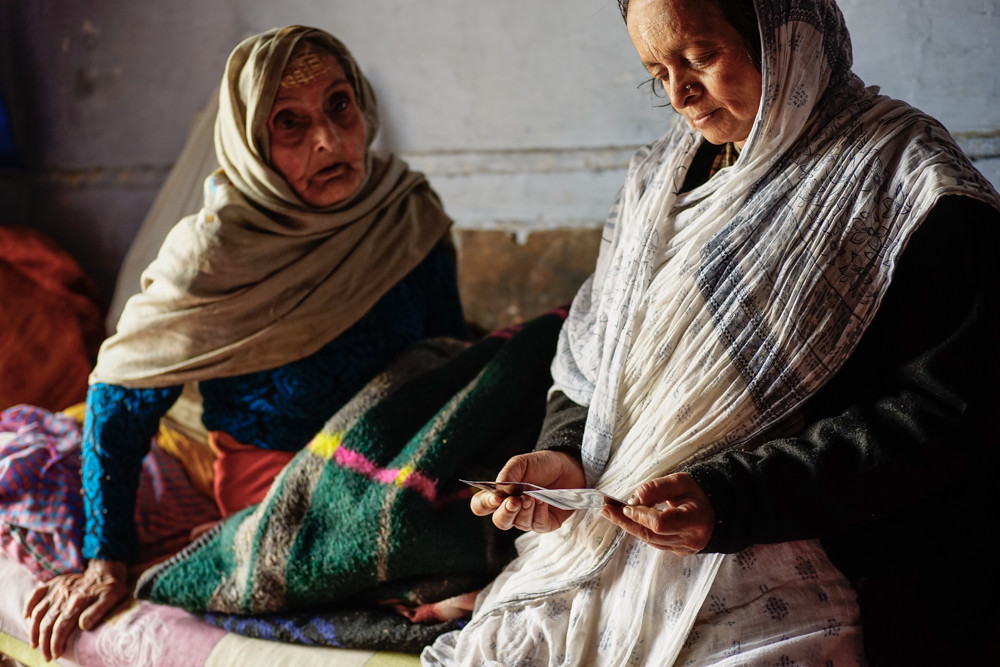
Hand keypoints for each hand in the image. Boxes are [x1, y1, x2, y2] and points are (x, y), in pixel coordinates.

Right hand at [23, 559, 128, 660]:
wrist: (107, 568)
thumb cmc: (111, 586)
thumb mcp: (112, 598)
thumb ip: (98, 611)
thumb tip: (83, 626)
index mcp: (77, 601)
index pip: (61, 627)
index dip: (56, 643)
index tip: (55, 654)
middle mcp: (64, 595)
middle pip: (48, 623)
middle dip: (44, 642)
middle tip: (46, 656)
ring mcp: (57, 588)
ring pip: (38, 612)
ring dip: (34, 630)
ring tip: (35, 644)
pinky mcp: (54, 583)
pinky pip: (36, 593)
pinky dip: (29, 605)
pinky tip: (27, 617)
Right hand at [470, 450, 585, 532]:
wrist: (569, 466)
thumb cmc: (542, 465)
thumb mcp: (522, 463)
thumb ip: (509, 473)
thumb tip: (498, 486)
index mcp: (500, 495)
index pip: (481, 506)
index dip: (484, 504)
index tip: (495, 498)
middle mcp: (512, 510)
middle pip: (499, 521)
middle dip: (505, 513)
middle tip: (514, 501)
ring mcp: (528, 518)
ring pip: (519, 524)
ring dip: (524, 510)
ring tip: (531, 496)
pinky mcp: (545, 523)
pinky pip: (538, 525)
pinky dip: (539, 513)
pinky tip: (542, 501)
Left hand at [600, 472, 713, 555]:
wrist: (713, 511)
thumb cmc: (697, 494)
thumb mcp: (681, 482)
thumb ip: (657, 488)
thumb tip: (633, 500)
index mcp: (695, 520)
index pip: (661, 523)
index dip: (641, 515)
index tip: (626, 505)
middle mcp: (690, 539)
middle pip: (650, 535)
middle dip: (625, 521)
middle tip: (606, 509)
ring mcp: (682, 548)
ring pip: (649, 540)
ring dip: (627, 525)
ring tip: (610, 512)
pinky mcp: (675, 551)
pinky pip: (652, 541)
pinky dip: (638, 529)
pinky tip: (626, 519)